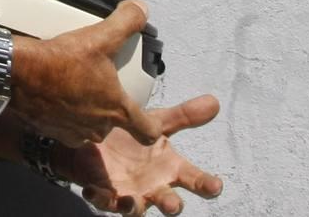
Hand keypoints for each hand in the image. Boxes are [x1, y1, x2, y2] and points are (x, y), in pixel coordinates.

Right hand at [12, 0, 164, 146]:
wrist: (16, 74)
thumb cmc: (57, 62)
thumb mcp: (99, 36)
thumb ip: (126, 22)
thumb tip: (140, 9)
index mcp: (115, 109)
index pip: (146, 132)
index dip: (151, 127)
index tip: (149, 121)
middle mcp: (96, 127)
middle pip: (114, 124)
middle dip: (110, 108)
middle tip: (103, 85)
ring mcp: (73, 133)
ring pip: (89, 127)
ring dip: (87, 112)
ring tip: (80, 87)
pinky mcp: (51, 131)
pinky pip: (65, 127)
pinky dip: (65, 114)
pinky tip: (59, 93)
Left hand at [66, 95, 223, 215]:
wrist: (99, 139)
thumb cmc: (135, 137)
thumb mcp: (158, 123)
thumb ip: (184, 116)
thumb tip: (215, 101)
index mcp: (170, 169)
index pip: (194, 179)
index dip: (206, 185)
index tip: (216, 186)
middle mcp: (153, 186)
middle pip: (168, 201)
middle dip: (172, 205)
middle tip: (174, 206)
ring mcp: (130, 193)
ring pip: (135, 208)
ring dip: (134, 207)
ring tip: (132, 202)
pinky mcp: (105, 194)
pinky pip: (102, 200)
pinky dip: (99, 197)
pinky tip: (92, 191)